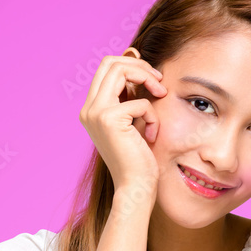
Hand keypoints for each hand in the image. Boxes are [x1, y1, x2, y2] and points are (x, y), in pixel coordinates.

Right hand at [79, 47, 166, 194]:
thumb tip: (139, 66)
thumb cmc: (139, 159)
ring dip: (147, 79)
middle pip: (110, 63)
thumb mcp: (134, 122)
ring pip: (120, 71)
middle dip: (141, 66)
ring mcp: (95, 113)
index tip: (153, 78)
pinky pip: (141, 102)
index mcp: (92, 109)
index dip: (132, 65)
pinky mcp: (109, 119)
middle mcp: (88, 109)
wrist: (135, 187)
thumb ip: (131, 97)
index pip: (106, 68)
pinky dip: (154, 116)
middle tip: (160, 82)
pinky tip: (152, 136)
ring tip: (162, 95)